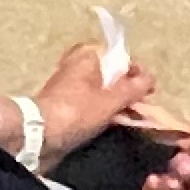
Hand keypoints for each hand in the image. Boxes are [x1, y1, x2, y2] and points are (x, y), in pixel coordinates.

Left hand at [28, 38, 158, 161]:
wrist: (38, 135)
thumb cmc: (77, 112)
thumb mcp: (111, 100)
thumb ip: (134, 88)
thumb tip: (150, 77)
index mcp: (89, 54)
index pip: (122, 57)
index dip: (137, 73)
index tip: (148, 92)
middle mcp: (78, 64)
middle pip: (112, 74)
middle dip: (127, 91)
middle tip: (139, 108)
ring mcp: (70, 84)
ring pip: (102, 90)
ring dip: (116, 104)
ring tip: (128, 119)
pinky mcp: (65, 103)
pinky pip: (91, 103)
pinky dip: (102, 112)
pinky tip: (112, 125)